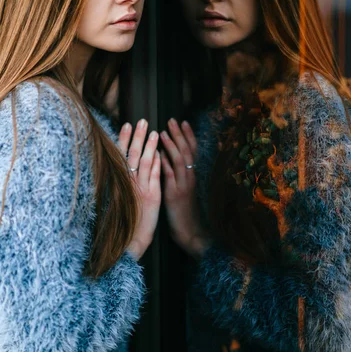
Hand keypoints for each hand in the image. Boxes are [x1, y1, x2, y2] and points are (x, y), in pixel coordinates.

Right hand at [119, 119, 160, 260]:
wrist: (129, 240)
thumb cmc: (122, 219)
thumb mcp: (118, 197)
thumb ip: (118, 180)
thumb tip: (120, 165)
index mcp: (119, 182)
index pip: (121, 155)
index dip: (123, 139)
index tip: (126, 125)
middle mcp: (128, 183)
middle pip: (132, 154)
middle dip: (137, 137)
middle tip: (142, 121)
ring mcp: (140, 189)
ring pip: (144, 163)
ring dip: (149, 146)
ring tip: (154, 132)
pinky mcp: (151, 197)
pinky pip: (155, 177)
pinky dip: (158, 164)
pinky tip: (161, 153)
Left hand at [160, 118, 208, 258]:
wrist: (189, 231)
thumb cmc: (183, 210)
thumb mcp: (183, 189)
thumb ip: (178, 174)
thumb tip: (169, 157)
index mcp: (192, 175)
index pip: (192, 150)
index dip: (188, 135)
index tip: (183, 121)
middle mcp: (190, 178)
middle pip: (187, 151)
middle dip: (179, 135)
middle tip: (172, 120)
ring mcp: (183, 186)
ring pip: (180, 161)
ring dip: (172, 145)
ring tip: (164, 132)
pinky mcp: (175, 195)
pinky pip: (170, 176)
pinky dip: (164, 163)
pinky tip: (158, 154)